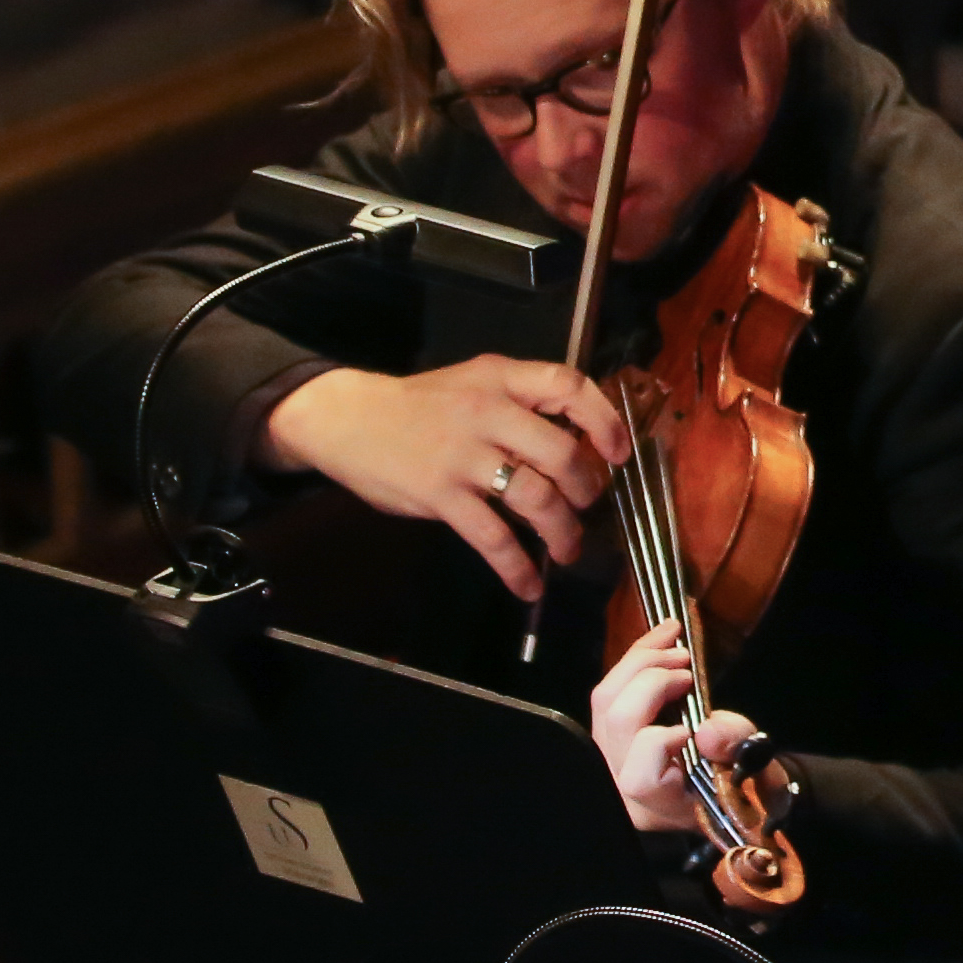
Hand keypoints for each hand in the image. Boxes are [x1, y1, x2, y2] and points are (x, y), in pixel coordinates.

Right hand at [259, 355, 624, 601]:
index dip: (603, 420)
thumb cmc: (419, 406)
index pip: (568, 386)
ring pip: (535, 498)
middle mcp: (487, 411)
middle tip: (586, 507)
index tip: (617, 452)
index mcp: (501, 378)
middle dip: (585, 489)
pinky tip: (527, 584)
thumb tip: (574, 449)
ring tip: (567, 550)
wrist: (345, 418)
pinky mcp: (440, 495)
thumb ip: (519, 408)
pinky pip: (492, 538)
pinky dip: (516, 567)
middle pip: (560, 452)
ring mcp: (462, 455)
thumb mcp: (472, 384)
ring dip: (562, 532)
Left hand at [584, 621, 761, 841]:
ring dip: (639, 661)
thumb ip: (737, 749)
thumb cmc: (746, 782)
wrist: (733, 788)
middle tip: (686, 659)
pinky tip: (662, 640)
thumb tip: (708, 729)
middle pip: (618, 721)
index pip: (641, 776)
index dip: (661, 742)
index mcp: (659, 805)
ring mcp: (610, 757)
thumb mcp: (759, 770)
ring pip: (605, 700)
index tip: (695, 726)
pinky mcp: (610, 733)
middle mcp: (623, 785)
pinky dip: (636, 660)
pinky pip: (610, 690)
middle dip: (651, 679)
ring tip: (674, 640)